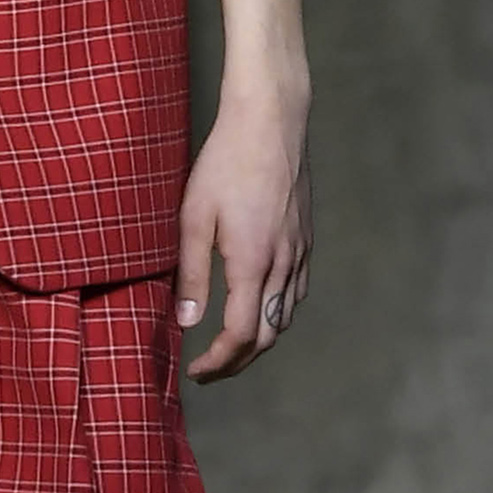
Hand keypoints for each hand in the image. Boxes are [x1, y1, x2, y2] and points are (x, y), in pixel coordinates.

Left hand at [176, 85, 311, 383]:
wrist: (272, 121)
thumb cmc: (226, 162)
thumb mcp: (194, 217)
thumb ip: (191, 274)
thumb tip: (186, 323)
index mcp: (252, 263)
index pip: (240, 336)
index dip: (218, 363)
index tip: (195, 371)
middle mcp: (282, 264)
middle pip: (268, 335)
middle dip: (239, 361)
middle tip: (210, 368)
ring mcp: (299, 252)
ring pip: (286, 316)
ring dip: (259, 339)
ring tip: (230, 344)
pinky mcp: (306, 238)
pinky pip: (296, 292)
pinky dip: (278, 313)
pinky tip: (260, 307)